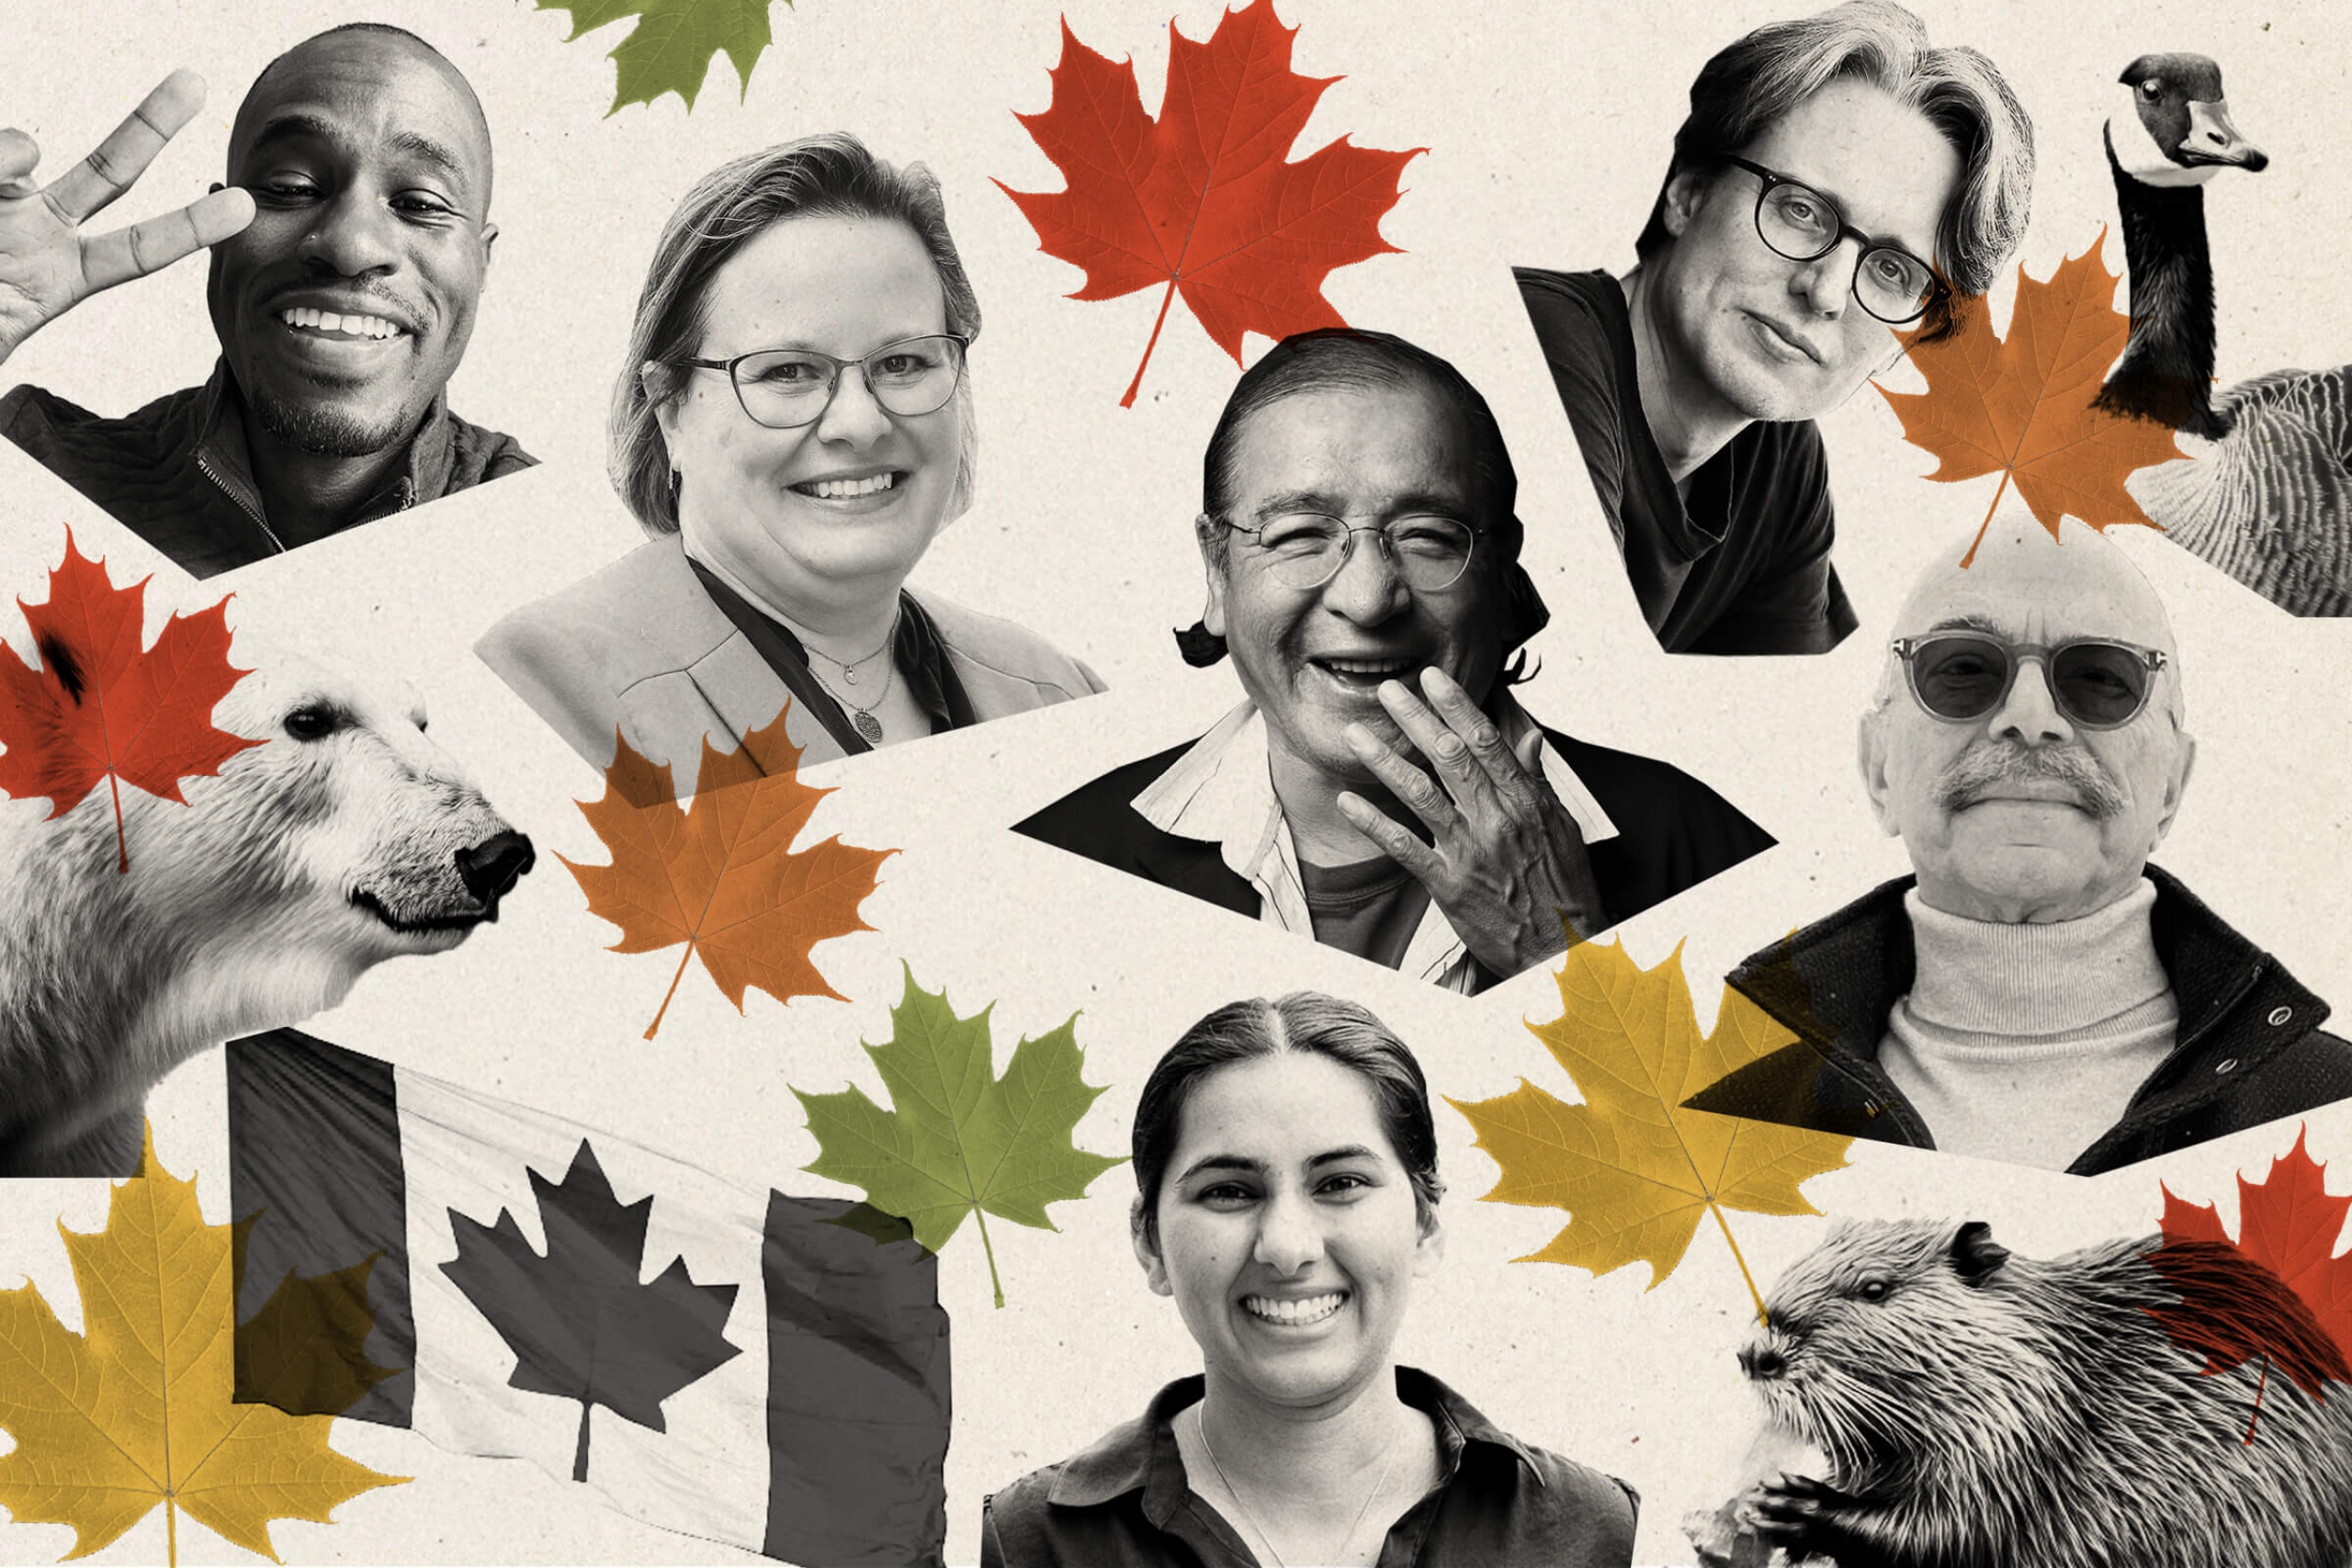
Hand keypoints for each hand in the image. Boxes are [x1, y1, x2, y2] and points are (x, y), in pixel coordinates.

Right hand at [0, 71, 253, 367]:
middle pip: (108, 171)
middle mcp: (34, 229)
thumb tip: (22, 192)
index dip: (189, 228)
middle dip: (150, 123)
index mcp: (57, 280)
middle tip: (196, 81)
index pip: (136, 252)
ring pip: (20, 152)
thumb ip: (8, 312)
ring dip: (6, 163)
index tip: (241, 205)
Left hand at [1334, 667, 1607, 978]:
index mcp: (1525, 800)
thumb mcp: (1562, 826)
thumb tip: (1529, 737)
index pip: (1485, 740)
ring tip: (1356, 735)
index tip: (1431, 678)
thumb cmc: (1564, 888)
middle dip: (1414, 719)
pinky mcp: (1449, 885)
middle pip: (1449, 757)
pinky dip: (1373, 823)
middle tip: (1387, 691)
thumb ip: (1537, 780)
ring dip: (1384, 760)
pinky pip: (1404, 847)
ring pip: (1420, 794)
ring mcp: (1470, 852)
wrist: (1564, 949)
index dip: (1454, 706)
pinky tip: (1348, 802)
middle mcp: (1497, 819)